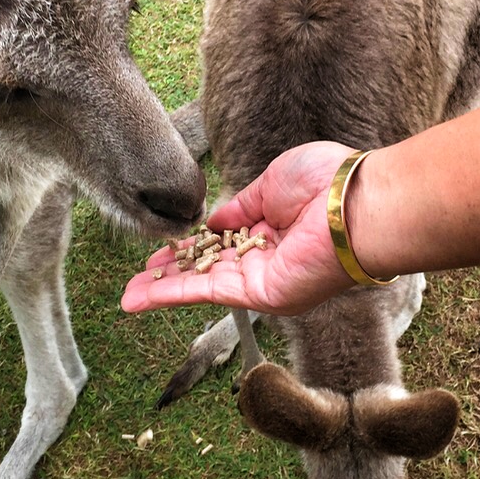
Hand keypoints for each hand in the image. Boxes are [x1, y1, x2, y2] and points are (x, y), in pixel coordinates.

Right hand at [122, 141, 356, 316]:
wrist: (352, 203)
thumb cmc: (324, 181)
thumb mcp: (270, 183)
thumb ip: (239, 205)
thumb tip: (212, 221)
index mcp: (272, 227)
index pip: (222, 241)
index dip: (191, 245)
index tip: (164, 248)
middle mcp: (266, 257)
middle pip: (208, 268)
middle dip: (171, 274)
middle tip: (137, 279)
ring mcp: (262, 277)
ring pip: (203, 284)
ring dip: (164, 290)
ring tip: (128, 296)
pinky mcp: (260, 293)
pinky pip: (209, 292)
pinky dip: (174, 294)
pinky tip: (144, 296)